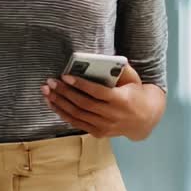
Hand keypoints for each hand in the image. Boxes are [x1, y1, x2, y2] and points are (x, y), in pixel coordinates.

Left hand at [42, 63, 159, 140]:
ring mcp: (104, 127)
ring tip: (47, 93)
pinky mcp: (98, 133)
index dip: (80, 84)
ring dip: (60, 104)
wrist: (143, 120)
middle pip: (83, 104)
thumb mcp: (133, 79)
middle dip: (64, 93)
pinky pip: (77, 124)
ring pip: (77, 115)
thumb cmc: (135, 94)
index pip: (97, 92)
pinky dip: (63, 114)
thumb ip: (120, 68)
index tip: (65, 76)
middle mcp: (112, 116)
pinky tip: (54, 105)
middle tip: (50, 83)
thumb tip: (104, 58)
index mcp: (121, 100)